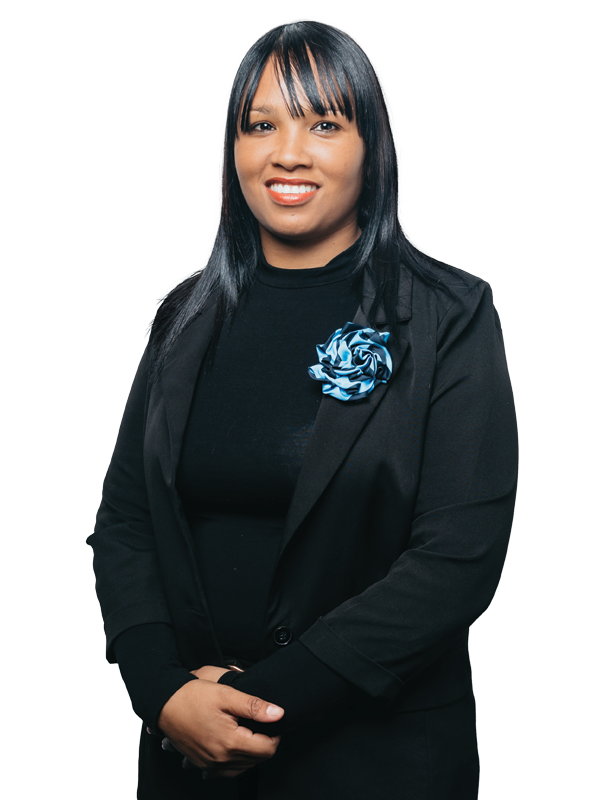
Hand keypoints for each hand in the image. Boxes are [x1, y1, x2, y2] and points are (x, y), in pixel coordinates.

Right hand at [157, 672, 283, 779]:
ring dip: (250, 753)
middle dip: (263, 743)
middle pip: (257, 760)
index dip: (275, 735)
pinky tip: (233, 747)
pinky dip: (234, 762)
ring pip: (243, 767)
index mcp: (230, 742)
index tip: (272, 722)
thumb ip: (254, 706)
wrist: (164, 703)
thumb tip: (278, 714)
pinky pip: (226, 771)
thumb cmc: (192, 696)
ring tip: (247, 732)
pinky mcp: (201, 763)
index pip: (267, 749)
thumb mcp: (226, 694)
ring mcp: (210, 764)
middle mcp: (220, 758)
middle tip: (258, 724)